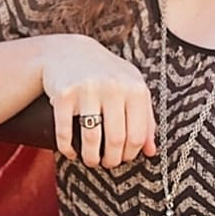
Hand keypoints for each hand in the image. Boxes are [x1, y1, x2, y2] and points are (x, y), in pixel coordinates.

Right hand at [39, 35, 155, 171]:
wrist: (69, 52)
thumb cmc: (106, 75)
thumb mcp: (131, 89)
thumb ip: (145, 118)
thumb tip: (151, 152)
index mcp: (135, 88)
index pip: (138, 134)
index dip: (131, 153)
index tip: (124, 158)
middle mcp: (113, 87)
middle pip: (116, 139)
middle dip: (112, 159)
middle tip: (107, 163)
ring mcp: (87, 90)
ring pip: (91, 138)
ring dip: (91, 158)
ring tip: (91, 161)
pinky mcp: (64, 94)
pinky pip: (65, 131)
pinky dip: (67, 148)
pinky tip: (71, 152)